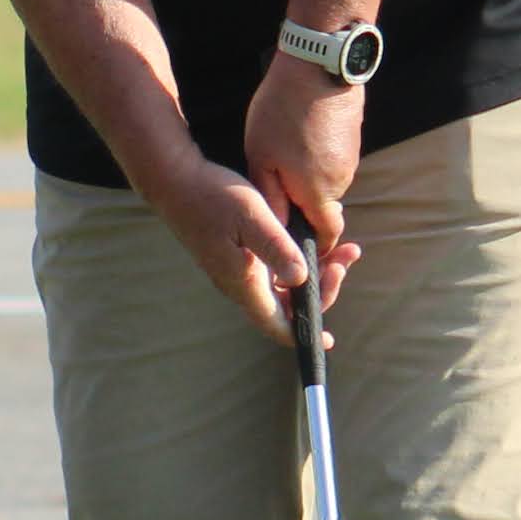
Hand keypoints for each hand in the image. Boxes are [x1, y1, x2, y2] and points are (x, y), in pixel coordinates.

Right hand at [150, 156, 353, 342]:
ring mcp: (237, 271)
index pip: (277, 326)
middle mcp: (241, 284)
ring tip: (341, 249)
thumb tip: (300, 279)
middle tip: (345, 260)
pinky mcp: (237, 256)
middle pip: (286, 307)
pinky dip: (299, 261)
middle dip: (321, 290)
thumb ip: (276, 249)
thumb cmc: (213, 196)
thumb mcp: (252, 217)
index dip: (303, 335)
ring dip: (314, 273)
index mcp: (244, 282)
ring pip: (283, 287)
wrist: (175, 181)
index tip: (328, 338)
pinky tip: (311, 241)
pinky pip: (274, 271)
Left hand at [240, 56, 367, 260]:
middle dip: (303, 203)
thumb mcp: (260, 156)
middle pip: (324, 207)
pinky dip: (316, 155)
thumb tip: (277, 226)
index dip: (314, 244)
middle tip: (275, 182)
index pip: (327, 235)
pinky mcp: (353, 136)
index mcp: (319, 193)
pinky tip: (297, 133)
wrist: (319, 63)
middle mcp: (342, 180)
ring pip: (327, 181)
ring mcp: (351, 157)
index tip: (295, 240)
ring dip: (307, 175)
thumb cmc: (282, 111)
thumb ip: (271, 196)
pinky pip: (332, 158)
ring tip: (283, 149)